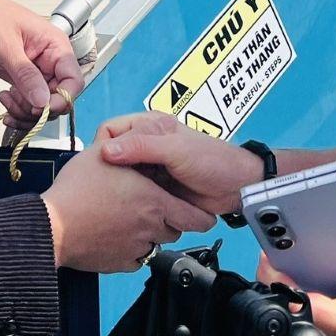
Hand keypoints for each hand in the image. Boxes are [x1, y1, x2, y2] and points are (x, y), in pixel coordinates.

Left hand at [0, 0, 84, 118]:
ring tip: (5, 100)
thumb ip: (25, 73)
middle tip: (15, 102)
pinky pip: (30, 104)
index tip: (40, 108)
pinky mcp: (26, 82)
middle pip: (59, 99)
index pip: (73, 80)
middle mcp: (52, 62)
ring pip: (44, 106)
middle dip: (38, 108)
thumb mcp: (5, 45)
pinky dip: (18, 110)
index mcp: (56, 46)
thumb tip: (43, 101)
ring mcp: (39, 74)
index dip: (62, 99)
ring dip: (25, 111)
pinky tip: (5, 102)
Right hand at [40, 147, 214, 273]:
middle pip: (175, 230)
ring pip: (156, 244)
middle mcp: (150, 227)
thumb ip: (125, 148)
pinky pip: (136, 258)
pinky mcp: (121, 264)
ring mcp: (136, 248)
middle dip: (170, 221)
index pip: (195, 217)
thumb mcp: (102, 155)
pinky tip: (117, 236)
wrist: (53, 227)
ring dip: (151, 234)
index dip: (201, 216)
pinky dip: (132, 250)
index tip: (202, 214)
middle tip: (155, 209)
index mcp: (154, 201)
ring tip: (132, 220)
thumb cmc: (76, 191)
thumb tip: (133, 141)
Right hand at [95, 112, 263, 216]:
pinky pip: (133, 195)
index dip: (103, 147)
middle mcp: (145, 146)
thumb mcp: (175, 149)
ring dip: (120, 189)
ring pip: (120, 178)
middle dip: (108, 172)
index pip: (109, 131)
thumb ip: (143, 147)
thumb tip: (107, 151)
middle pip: (111, 157)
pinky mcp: (153, 191)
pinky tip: (130, 209)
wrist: (235, 188)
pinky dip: (130, 202)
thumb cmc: (212, 160)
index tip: (100, 165)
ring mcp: (148, 170)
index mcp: (147, 127)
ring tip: (119, 200)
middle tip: (106, 187)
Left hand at [257, 178, 335, 335]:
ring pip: (311, 331)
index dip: (283, 283)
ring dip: (298, 300)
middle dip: (283, 289)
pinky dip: (317, 307)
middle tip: (277, 258)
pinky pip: (328, 331)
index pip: (308, 309)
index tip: (273, 258)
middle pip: (301, 323)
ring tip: (290, 266)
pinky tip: (315, 280)